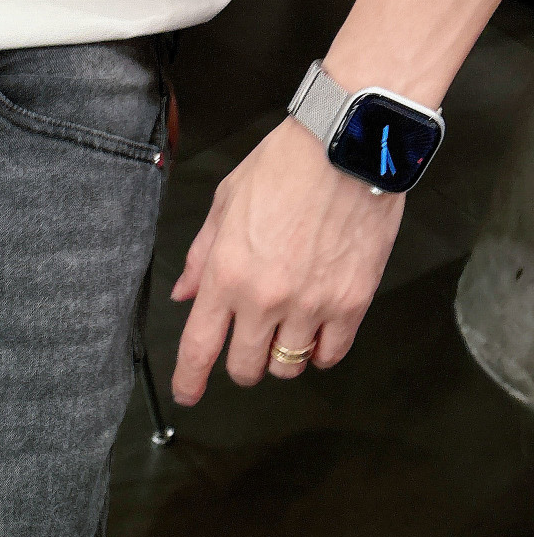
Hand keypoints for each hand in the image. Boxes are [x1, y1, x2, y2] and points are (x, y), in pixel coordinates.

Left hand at [170, 117, 404, 405]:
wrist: (349, 143)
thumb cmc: (286, 164)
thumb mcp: (227, 202)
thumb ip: (201, 254)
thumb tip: (185, 293)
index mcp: (226, 274)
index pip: (199, 347)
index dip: (189, 380)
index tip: (187, 393)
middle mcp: (264, 298)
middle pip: (246, 369)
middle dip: (243, 364)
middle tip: (250, 345)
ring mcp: (310, 305)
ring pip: (288, 367)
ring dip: (283, 357)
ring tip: (289, 331)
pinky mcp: (351, 303)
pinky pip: (331, 354)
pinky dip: (321, 351)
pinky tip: (318, 332)